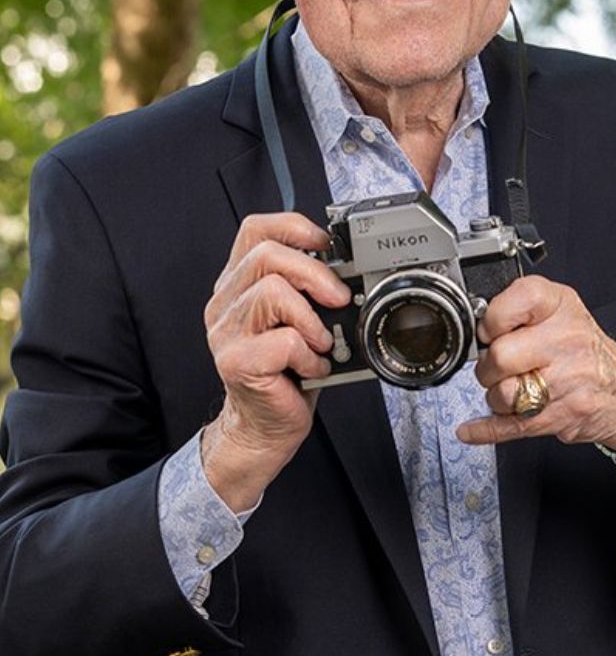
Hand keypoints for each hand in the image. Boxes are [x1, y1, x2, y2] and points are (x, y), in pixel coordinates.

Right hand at [202, 212, 350, 510]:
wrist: (265, 428)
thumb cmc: (286, 374)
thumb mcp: (300, 320)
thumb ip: (309, 290)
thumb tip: (349, 271)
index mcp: (238, 285)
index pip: (255, 230)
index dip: (294, 227)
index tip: (326, 244)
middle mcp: (226, 303)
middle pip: (266, 255)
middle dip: (315, 272)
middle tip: (338, 298)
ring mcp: (226, 333)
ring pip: (273, 291)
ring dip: (312, 318)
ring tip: (320, 342)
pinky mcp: (236, 362)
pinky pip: (284, 340)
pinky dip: (309, 353)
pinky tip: (311, 367)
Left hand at [456, 275, 615, 452]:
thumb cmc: (584, 349)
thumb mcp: (560, 310)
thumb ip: (519, 309)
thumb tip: (476, 323)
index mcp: (562, 307)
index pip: (518, 300)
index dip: (494, 319)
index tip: (490, 330)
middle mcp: (567, 341)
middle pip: (501, 355)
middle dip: (488, 366)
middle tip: (497, 366)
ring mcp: (566, 381)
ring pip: (502, 394)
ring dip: (496, 396)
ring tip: (512, 388)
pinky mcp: (561, 416)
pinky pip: (510, 425)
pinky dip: (485, 429)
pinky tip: (472, 428)